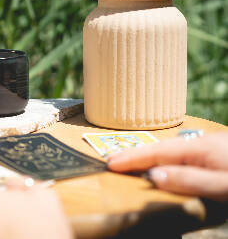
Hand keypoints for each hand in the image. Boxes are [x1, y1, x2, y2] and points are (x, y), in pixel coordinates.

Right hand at [107, 133, 227, 200]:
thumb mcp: (222, 185)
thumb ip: (188, 180)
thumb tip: (152, 176)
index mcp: (199, 148)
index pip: (157, 152)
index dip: (132, 158)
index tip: (111, 163)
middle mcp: (202, 142)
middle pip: (161, 148)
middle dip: (136, 155)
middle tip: (112, 162)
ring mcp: (211, 146)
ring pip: (172, 150)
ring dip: (150, 156)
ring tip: (131, 163)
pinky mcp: (218, 152)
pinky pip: (182, 153)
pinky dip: (165, 158)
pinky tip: (165, 164)